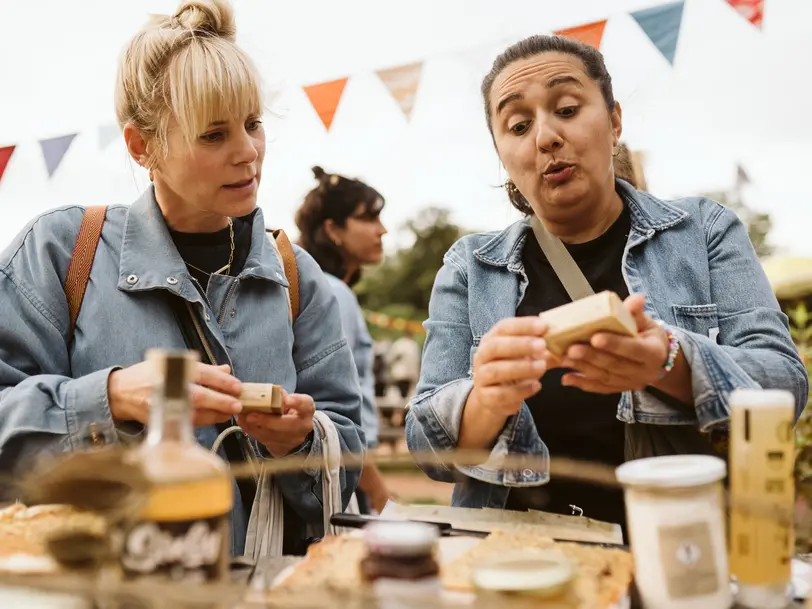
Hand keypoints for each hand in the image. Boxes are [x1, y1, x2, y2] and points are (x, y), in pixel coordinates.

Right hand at [108, 362, 242, 426]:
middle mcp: (168, 385)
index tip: (237, 387)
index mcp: (173, 368)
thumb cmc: (151, 376)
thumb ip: (202, 369)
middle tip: (237, 405)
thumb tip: (226, 370)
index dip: (222, 381)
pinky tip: (213, 418)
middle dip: (221, 401)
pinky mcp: (160, 418)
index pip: (203, 374)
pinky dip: (201, 421)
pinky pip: (185, 422)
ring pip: (193, 413)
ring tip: (228, 413)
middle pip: (199, 396)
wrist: (121, 393)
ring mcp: (163, 404)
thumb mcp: (174, 364)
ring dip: (214, 414)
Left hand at [237, 391, 314, 456]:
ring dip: (254, 426)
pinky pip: (263, 440)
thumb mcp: (288, 400)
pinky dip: (250, 430)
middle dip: (268, 421)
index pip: (305, 405)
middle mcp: (303, 426)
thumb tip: (263, 393)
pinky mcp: (280, 448)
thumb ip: (278, 396)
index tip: (286, 399)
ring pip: (273, 435)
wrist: (293, 433)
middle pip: (288, 425)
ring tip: (242, 416)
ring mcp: (292, 440)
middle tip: (251, 415)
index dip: (296, 402)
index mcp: (306, 410)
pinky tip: (242, 421)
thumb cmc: (289, 411)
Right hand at [470, 316, 551, 417]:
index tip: (544, 325)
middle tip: (542, 345)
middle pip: (495, 346)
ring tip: (542, 367)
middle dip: (520, 344)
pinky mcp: (485, 397)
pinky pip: (500, 394)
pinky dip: (520, 390)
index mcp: (491, 340)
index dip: (523, 325)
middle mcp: (482, 356)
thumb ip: (539, 349)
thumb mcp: (523, 356)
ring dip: (521, 368)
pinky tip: (536, 386)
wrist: (492, 397)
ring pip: (495, 370)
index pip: (503, 327)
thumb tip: (562, 342)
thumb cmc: (511, 370)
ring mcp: (481, 377)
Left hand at [559, 293, 668, 393]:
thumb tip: (635, 298)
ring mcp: (630, 382)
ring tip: (564, 359)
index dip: (614, 344)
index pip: (634, 348)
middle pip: (615, 365)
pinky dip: (582, 383)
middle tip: (572, 349)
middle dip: (591, 357)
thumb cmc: (649, 336)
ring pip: (605, 377)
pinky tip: (567, 378)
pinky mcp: (619, 388)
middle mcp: (643, 372)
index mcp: (653, 353)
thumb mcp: (648, 322)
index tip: (595, 338)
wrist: (659, 359)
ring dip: (582, 368)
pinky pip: (600, 388)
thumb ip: (636, 313)